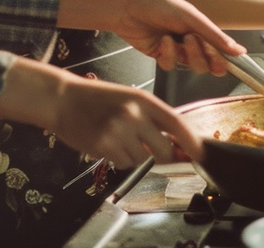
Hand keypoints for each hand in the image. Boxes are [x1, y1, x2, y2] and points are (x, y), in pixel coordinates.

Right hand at [0, 60, 204, 166]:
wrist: (63, 99)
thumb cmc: (98, 99)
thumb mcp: (129, 99)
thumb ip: (152, 120)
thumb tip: (177, 145)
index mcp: (144, 100)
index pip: (177, 124)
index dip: (192, 142)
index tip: (201, 154)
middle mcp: (134, 114)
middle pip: (164, 150)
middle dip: (161, 156)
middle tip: (149, 149)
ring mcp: (119, 131)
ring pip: (142, 160)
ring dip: (135, 156)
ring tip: (118, 138)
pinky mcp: (104, 146)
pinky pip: (124, 164)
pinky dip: (119, 159)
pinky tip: (107, 143)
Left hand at [59, 0, 245, 70]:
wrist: (128, 7)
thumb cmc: (159, 4)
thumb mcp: (190, 17)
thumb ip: (214, 35)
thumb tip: (239, 50)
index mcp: (202, 28)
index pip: (220, 50)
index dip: (224, 59)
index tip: (226, 63)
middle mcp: (191, 40)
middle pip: (207, 63)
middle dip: (202, 56)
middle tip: (194, 42)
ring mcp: (176, 49)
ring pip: (190, 66)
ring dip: (185, 53)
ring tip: (176, 38)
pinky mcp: (161, 56)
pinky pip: (171, 65)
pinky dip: (168, 54)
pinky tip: (162, 40)